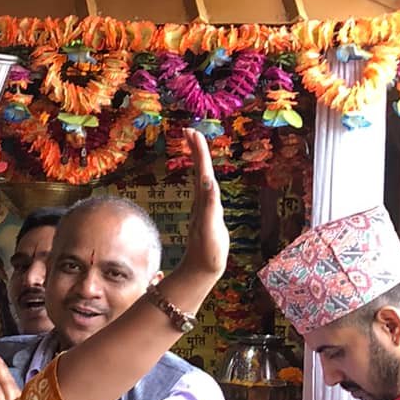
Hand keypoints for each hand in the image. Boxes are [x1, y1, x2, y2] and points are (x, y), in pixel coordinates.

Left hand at [175, 128, 229, 287]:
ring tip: (196, 145)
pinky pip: (208, 193)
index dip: (198, 151)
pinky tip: (206, 178)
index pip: (201, 169)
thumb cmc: (207, 252)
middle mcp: (204, 201)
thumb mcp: (210, 228)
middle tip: (189, 130)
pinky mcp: (210, 216)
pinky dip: (207, 180)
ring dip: (199, 162)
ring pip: (202, 179)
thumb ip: (209, 206)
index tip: (191, 132)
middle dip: (196, 150)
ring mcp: (206, 208)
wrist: (202, 269)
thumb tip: (207, 182)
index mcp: (204, 200)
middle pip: (200, 170)